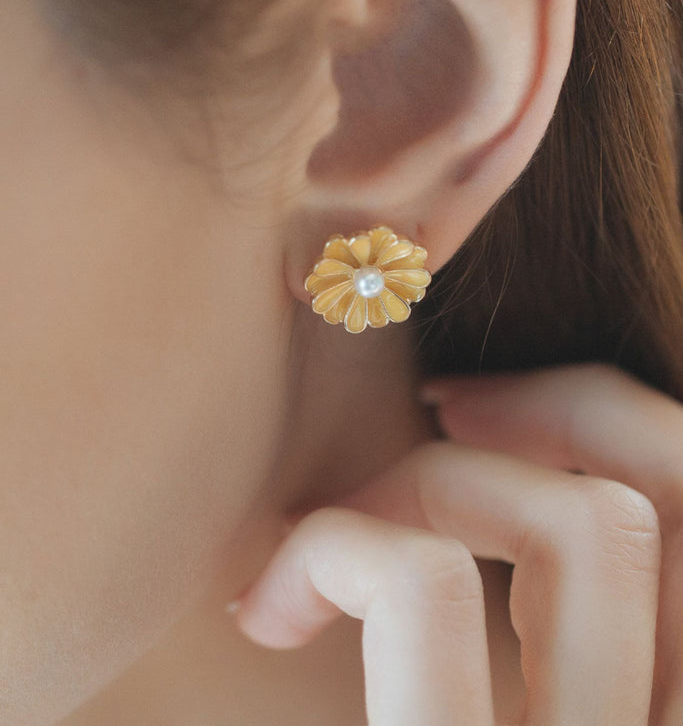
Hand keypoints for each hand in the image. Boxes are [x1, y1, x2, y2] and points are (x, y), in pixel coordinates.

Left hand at [230, 363, 677, 724]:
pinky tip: (266, 611)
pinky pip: (431, 588)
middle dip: (539, 412)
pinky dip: (339, 551)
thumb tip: (490, 449)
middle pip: (659, 486)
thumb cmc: (372, 720)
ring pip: (575, 526)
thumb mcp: (491, 691)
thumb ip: (538, 621)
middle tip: (425, 413)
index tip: (463, 401)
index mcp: (644, 703)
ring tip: (317, 542)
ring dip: (431, 482)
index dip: (596, 410)